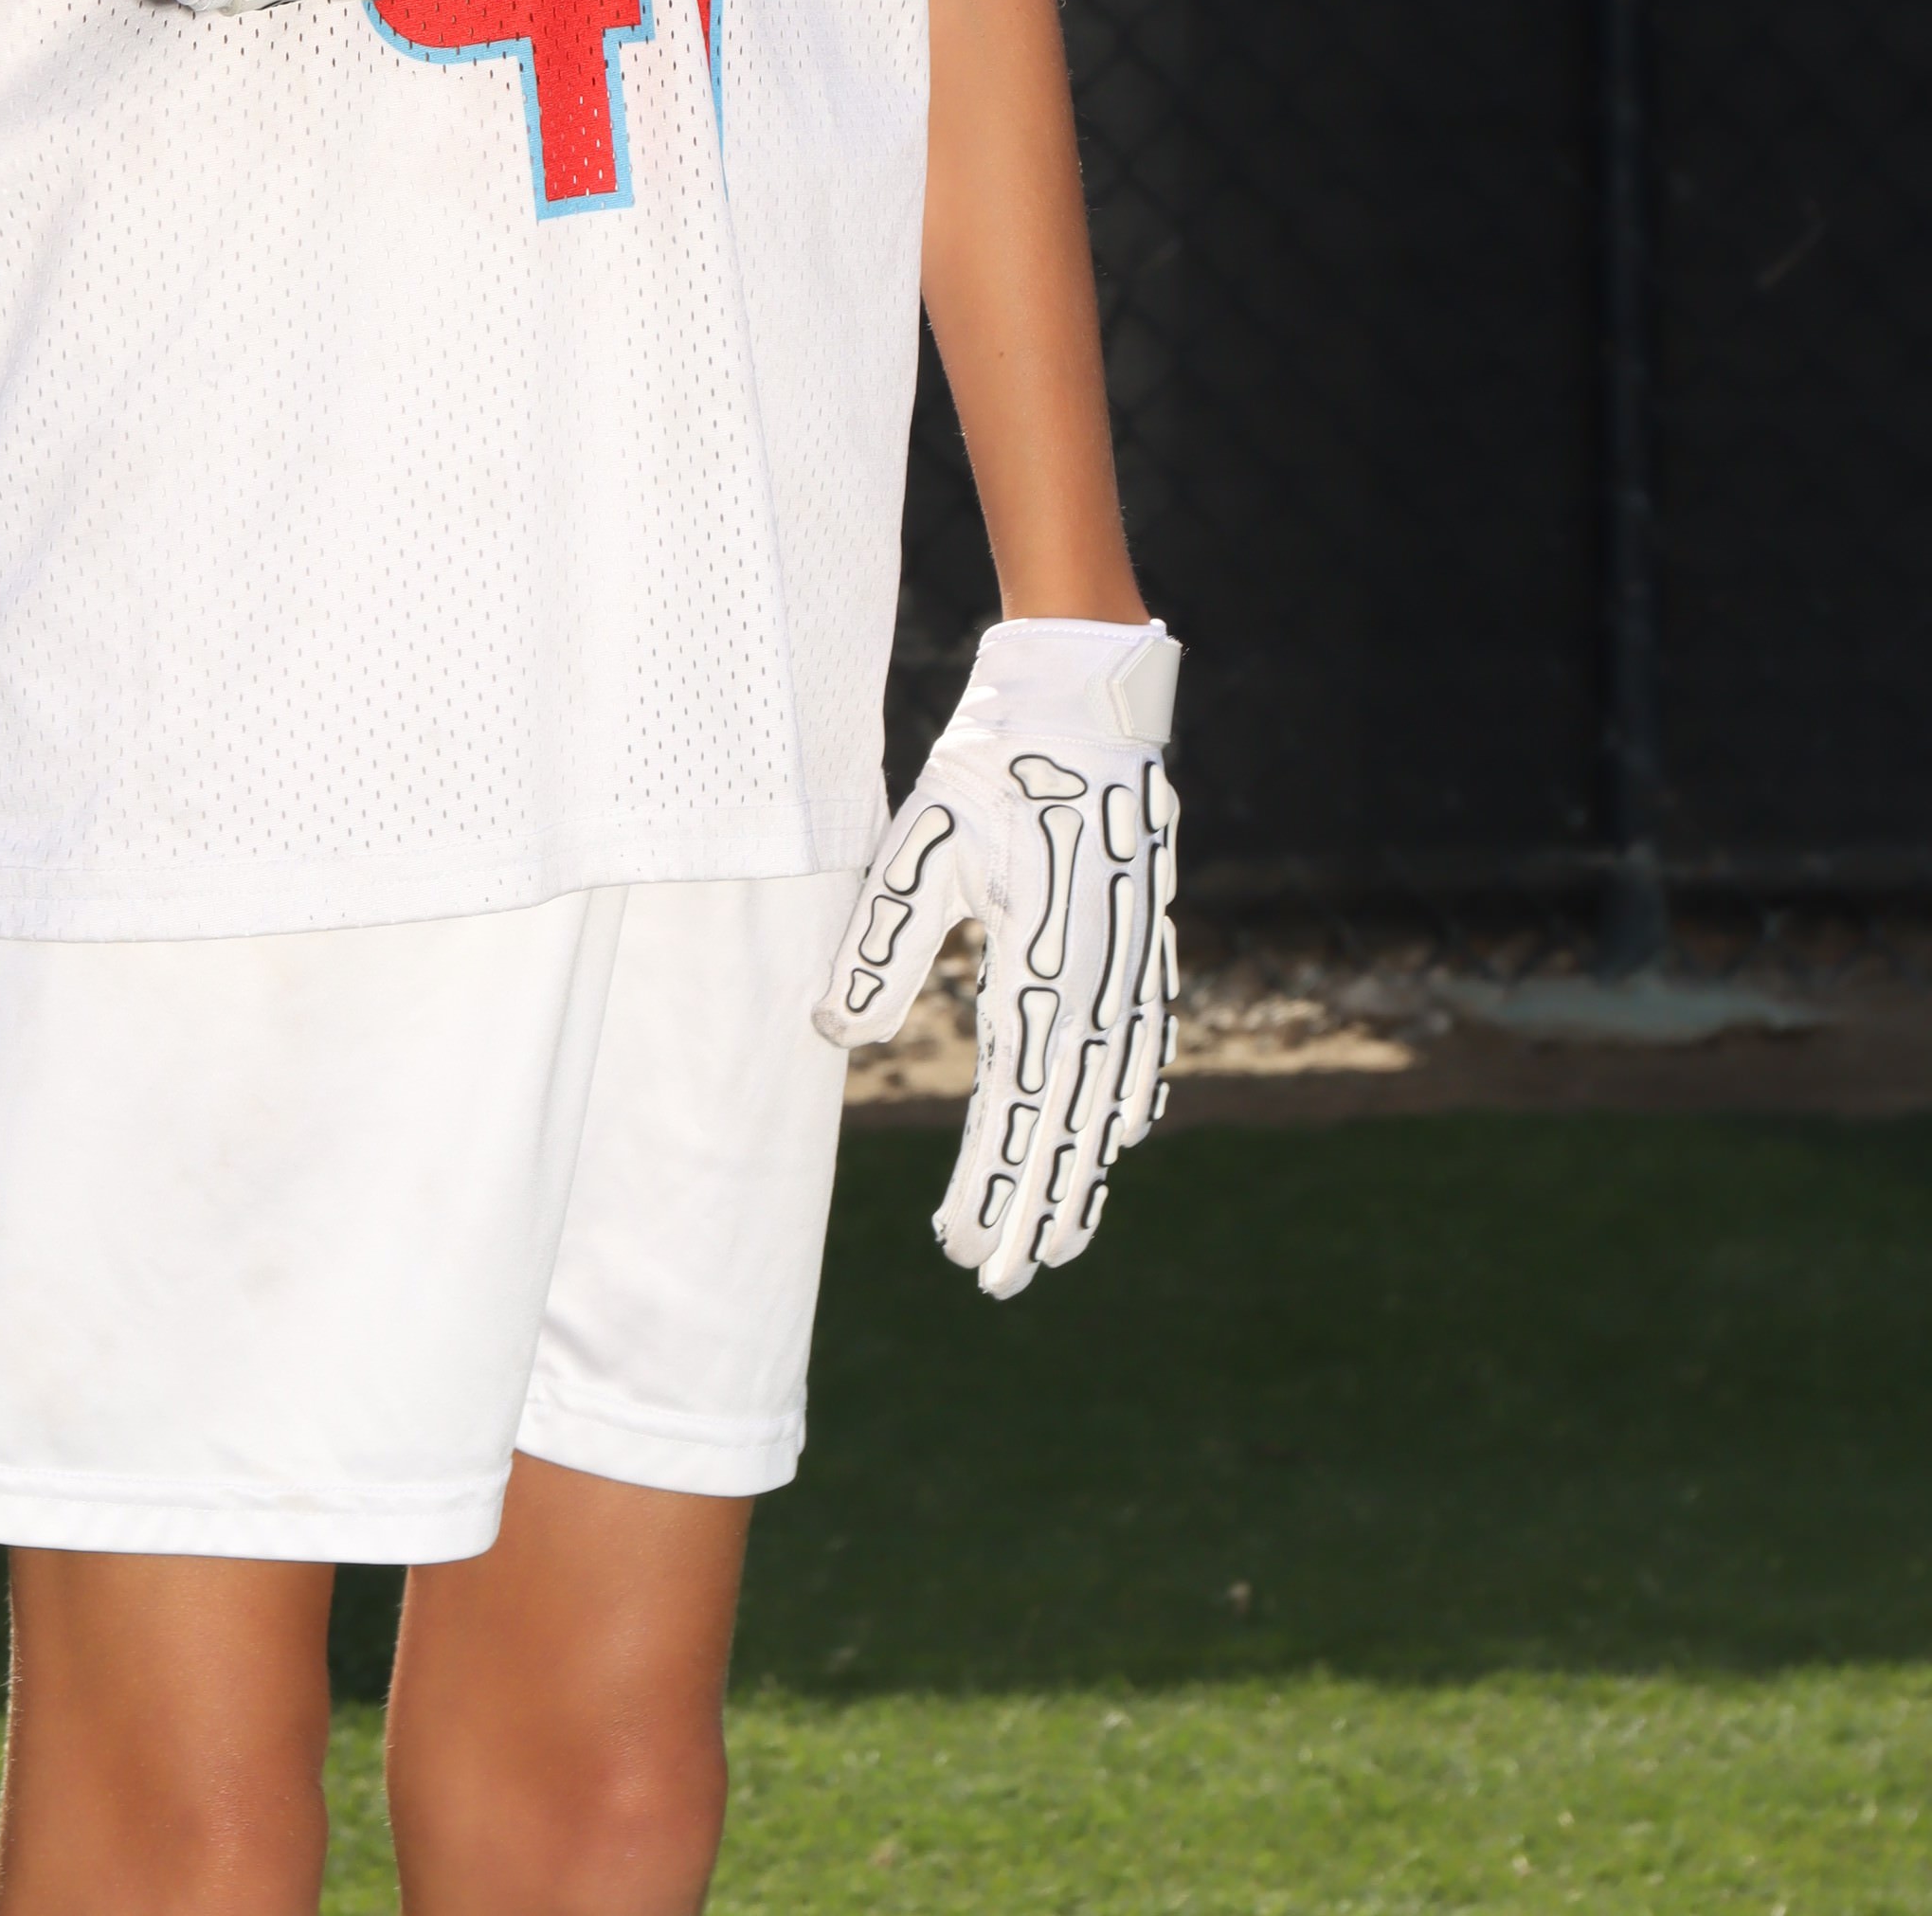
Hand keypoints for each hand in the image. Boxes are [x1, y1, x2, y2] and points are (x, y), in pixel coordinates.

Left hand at [815, 618, 1179, 1299]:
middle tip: (1002, 1280)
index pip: (1016, 1104)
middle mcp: (1101, 979)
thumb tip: (831, 1032)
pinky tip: (1123, 1134)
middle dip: (1036, 1205)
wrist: (1082, 697)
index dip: (992, 1184)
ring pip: (1112, 1095)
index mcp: (1044, 964)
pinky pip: (1145, 1041)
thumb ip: (880, 943)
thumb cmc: (991, 769)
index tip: (960, 1249)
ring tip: (1059, 1236)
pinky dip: (1132, 1098)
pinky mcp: (1146, 937)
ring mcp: (1134, 962)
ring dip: (1086, 1170)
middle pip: (1070, 1122)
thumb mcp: (918, 846)